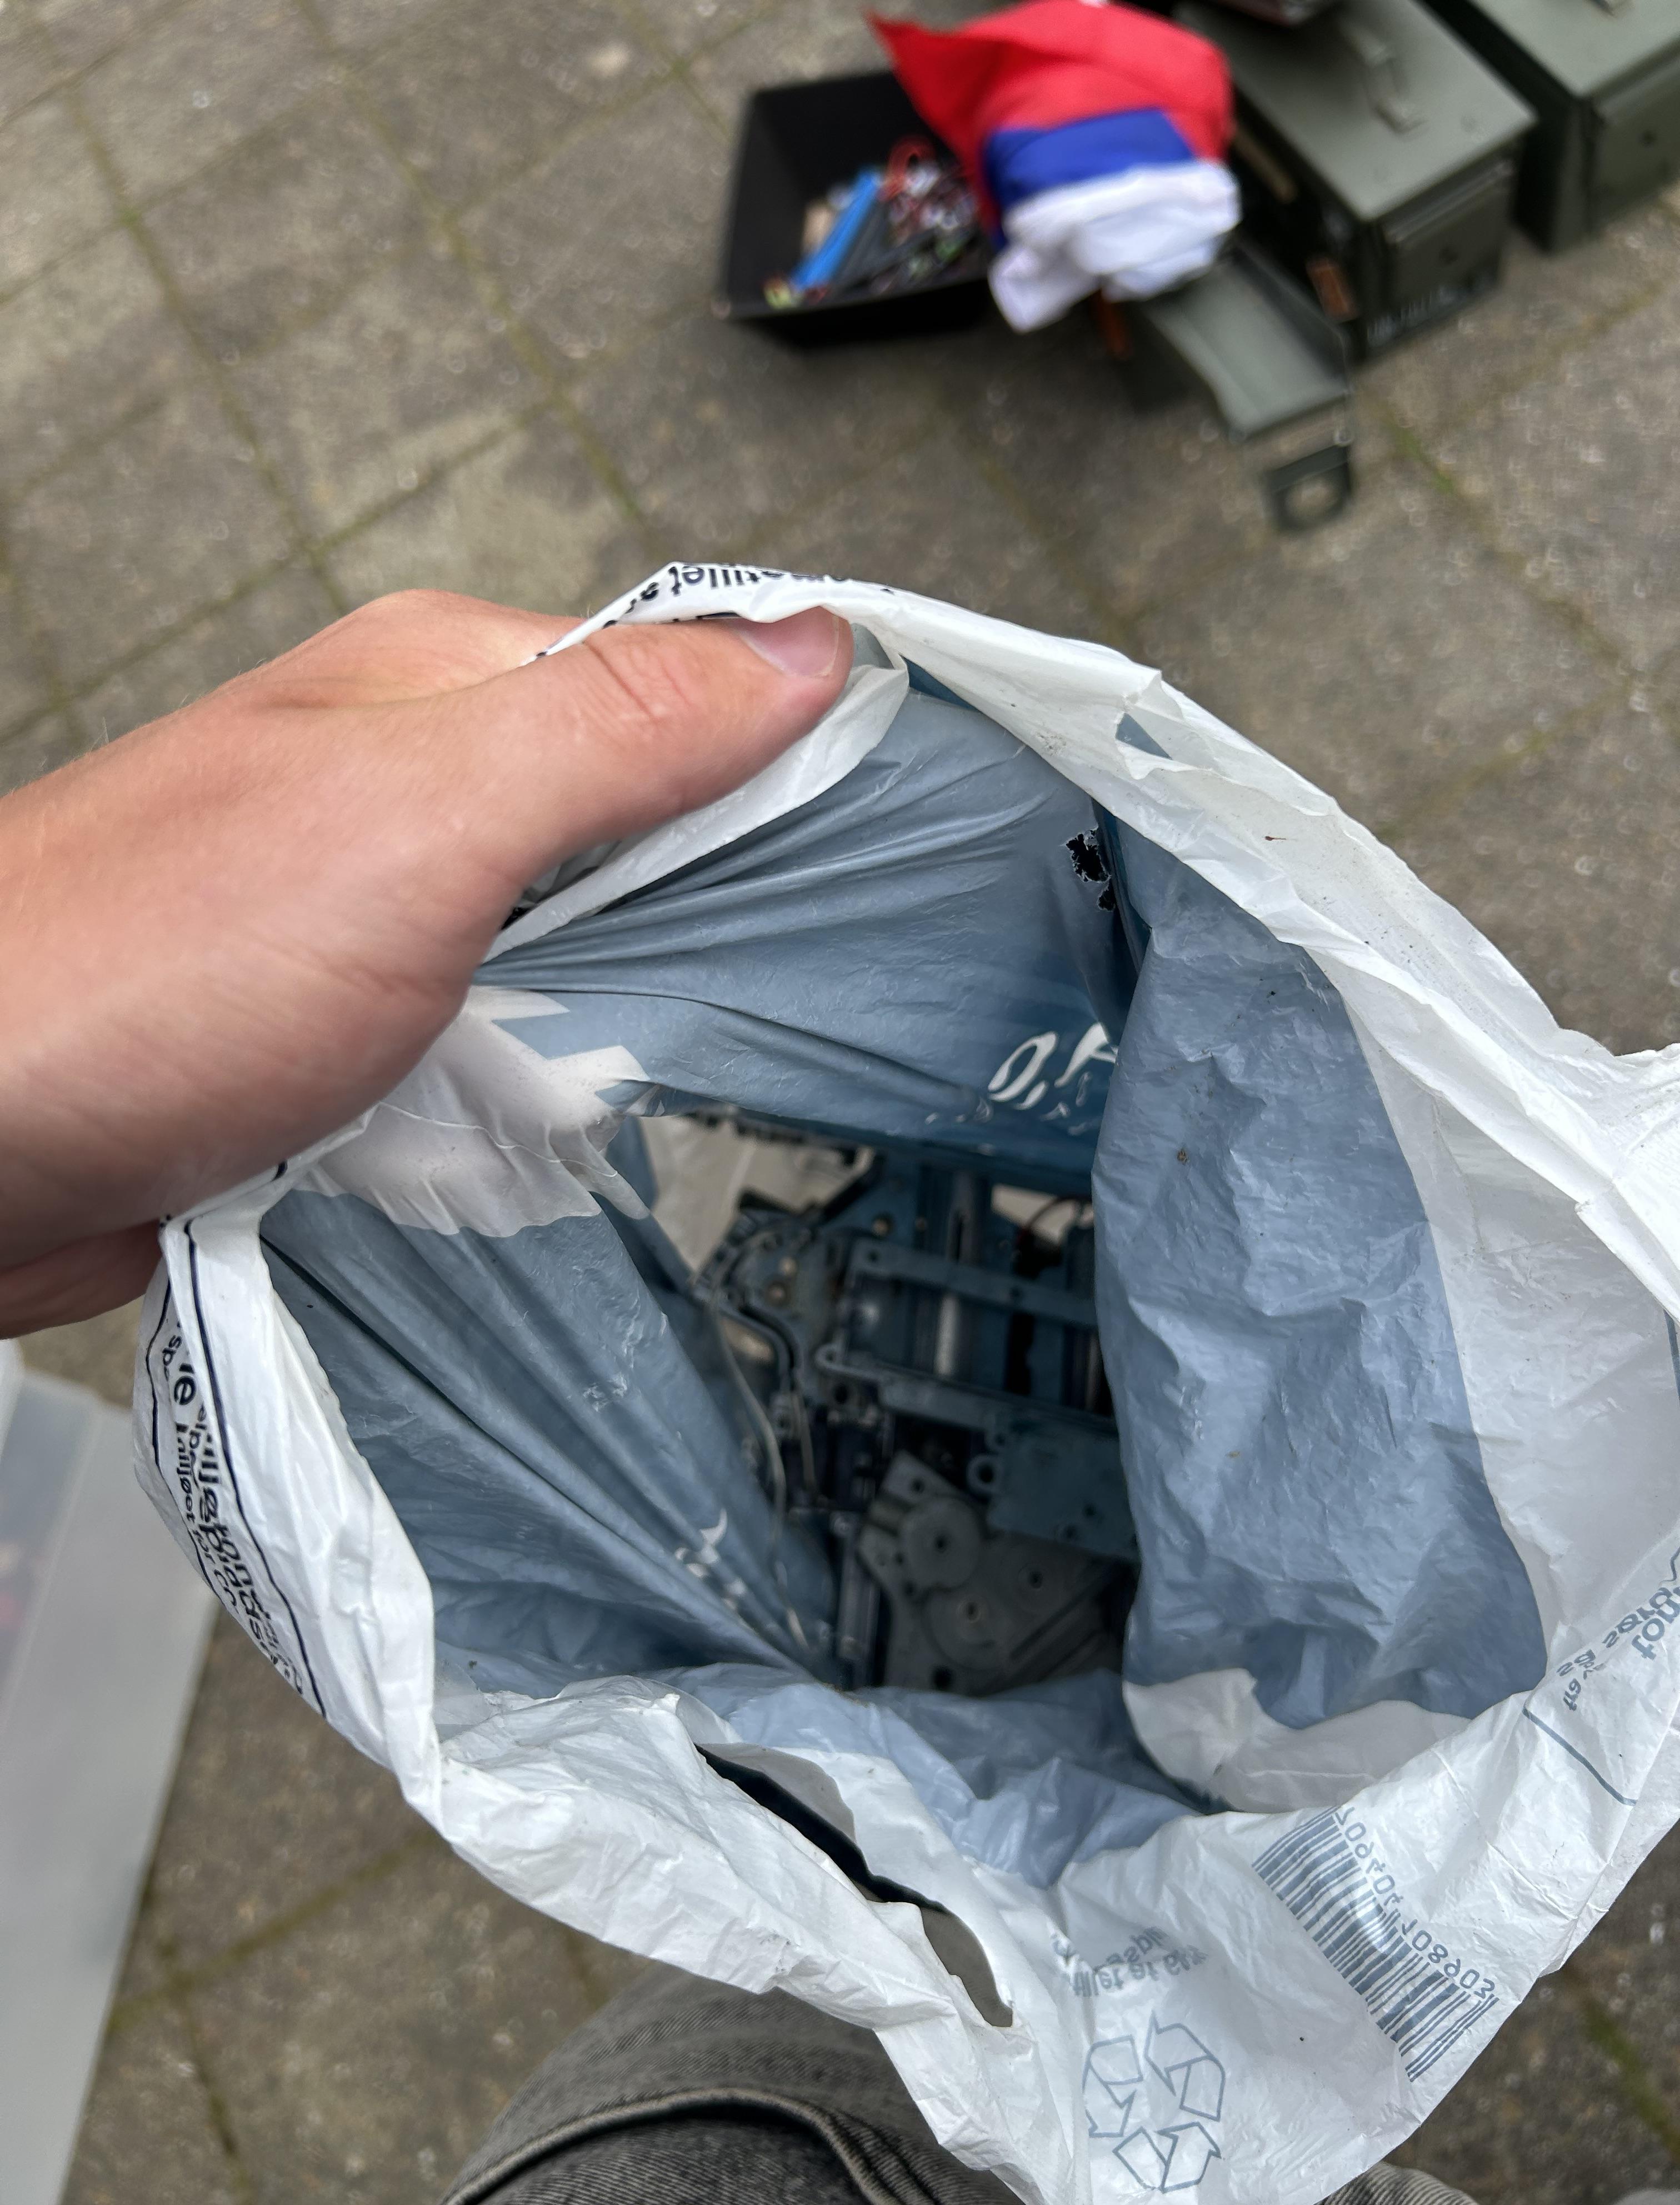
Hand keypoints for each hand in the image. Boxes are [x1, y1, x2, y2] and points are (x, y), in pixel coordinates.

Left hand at [0, 589, 850, 1336]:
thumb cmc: (142, 969)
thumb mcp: (427, 816)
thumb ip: (618, 724)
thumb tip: (798, 644)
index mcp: (446, 686)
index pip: (692, 682)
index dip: (797, 761)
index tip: (883, 845)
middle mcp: (414, 785)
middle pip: (647, 833)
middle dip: (701, 922)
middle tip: (718, 993)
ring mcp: (379, 911)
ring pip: (577, 957)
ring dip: (605, 1029)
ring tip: (583, 1072)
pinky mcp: (346, 1029)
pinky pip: (494, 1054)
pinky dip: (520, 1102)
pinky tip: (508, 1132)